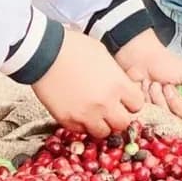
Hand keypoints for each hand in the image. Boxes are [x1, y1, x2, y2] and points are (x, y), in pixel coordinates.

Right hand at [31, 29, 146, 138]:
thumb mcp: (104, 56)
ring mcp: (86, 114)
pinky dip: (82, 124)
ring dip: (101, 124)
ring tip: (93, 113)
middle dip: (118, 117)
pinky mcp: (68, 120)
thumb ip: (115, 76)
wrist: (44, 53)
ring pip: (103, 133)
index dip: (131, 102)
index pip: (137, 105)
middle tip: (110, 109)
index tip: (124, 99)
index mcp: (118, 85)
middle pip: (123, 124)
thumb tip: (120, 87)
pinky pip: (81, 131)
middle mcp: (105, 103)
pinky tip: (78, 112)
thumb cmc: (74, 48)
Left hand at [112, 30, 181, 121]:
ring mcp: (165, 110)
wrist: (138, 57)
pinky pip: (152, 114)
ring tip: (154, 83)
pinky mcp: (150, 111)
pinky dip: (148, 98)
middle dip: (175, 100)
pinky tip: (145, 87)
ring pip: (168, 116)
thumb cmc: (163, 61)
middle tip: (167, 85)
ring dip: (158, 97)